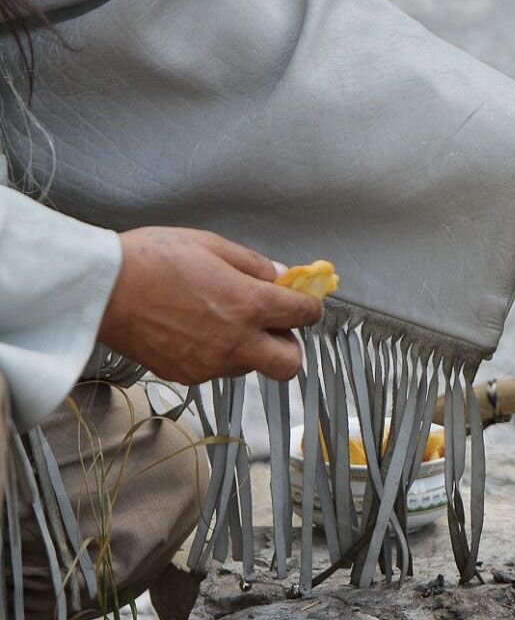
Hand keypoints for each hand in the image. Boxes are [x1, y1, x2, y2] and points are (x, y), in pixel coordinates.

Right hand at [98, 227, 323, 382]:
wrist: (101, 289)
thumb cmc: (152, 259)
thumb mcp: (211, 245)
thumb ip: (254, 265)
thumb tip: (282, 277)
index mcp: (249, 305)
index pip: (304, 315)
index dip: (309, 307)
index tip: (303, 302)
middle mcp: (237, 342)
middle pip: (290, 364)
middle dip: (289, 345)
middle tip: (272, 324)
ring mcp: (212, 364)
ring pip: (252, 367)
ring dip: (251, 348)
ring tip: (222, 321)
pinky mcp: (187, 375)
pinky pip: (218, 370)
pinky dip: (218, 355)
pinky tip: (195, 330)